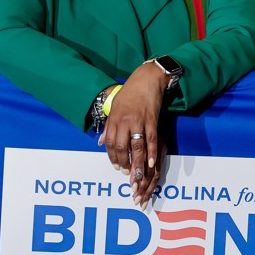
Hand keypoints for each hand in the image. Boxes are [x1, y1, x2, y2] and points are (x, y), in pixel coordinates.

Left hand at [97, 62, 167, 207]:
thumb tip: (102, 142)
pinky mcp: (152, 120)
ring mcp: (139, 121)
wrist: (146, 79)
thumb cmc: (130, 92)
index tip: (116, 167)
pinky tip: (151, 164)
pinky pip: (151, 140)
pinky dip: (151, 153)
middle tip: (126, 173)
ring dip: (137, 163)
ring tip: (137, 174)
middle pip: (122, 147)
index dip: (112, 157)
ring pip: (137, 147)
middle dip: (124, 163)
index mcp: (114, 118)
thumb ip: (108, 125)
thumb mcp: (115, 107)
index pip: (110, 143)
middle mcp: (125, 121)